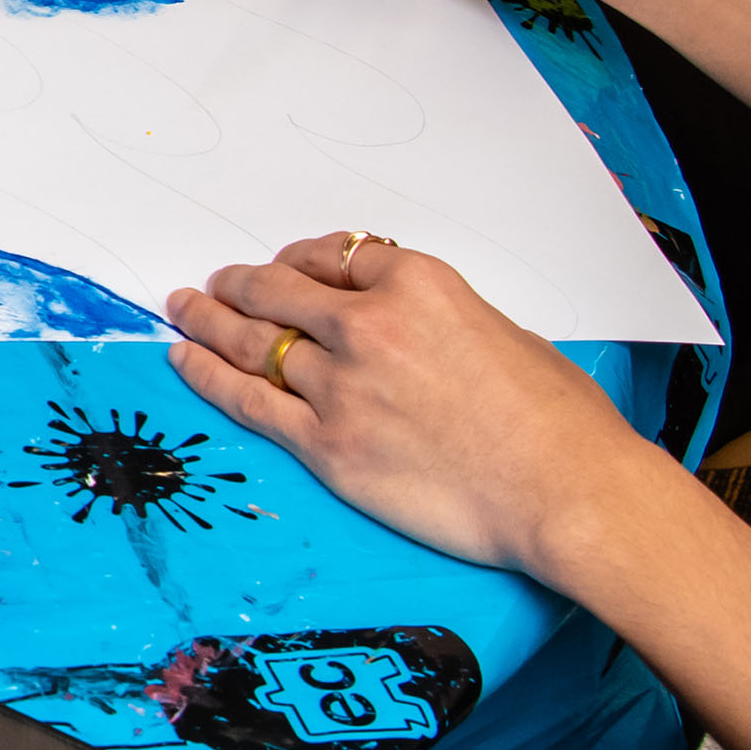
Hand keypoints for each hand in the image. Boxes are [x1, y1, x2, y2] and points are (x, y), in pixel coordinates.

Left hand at [164, 234, 653, 574]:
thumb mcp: (508, 336)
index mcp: (420, 286)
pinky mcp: (325, 445)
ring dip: (209, 322)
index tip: (285, 267)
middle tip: (216, 284)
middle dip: (240, 285)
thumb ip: (447, 324)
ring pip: (252, 343)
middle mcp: (369, 327)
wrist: (565, 491)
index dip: (301, 262)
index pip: (336, 258)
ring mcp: (341, 386)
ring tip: (185, 309)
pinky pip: (247, 401)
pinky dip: (207, 376)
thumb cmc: (559, 423)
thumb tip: (421, 334)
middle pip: (279, 293)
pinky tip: (185, 360)